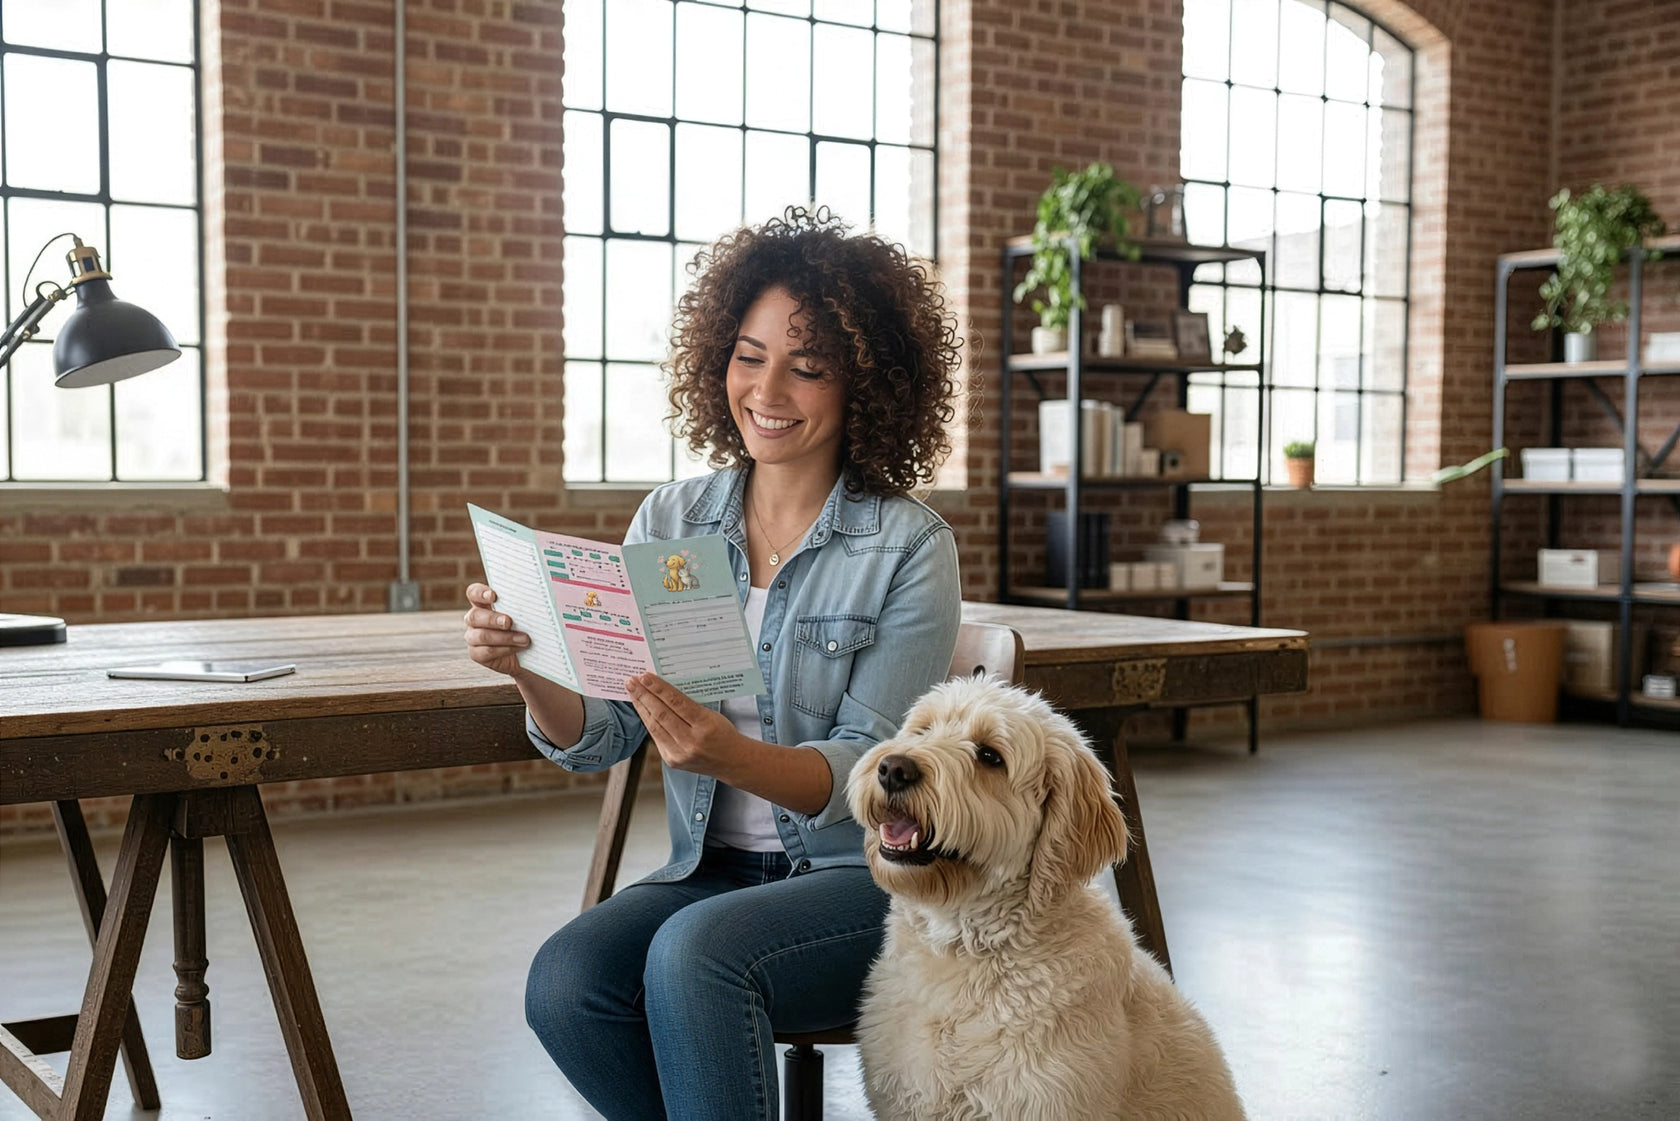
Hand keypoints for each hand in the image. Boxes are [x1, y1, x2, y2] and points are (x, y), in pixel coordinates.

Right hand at [462, 583, 528, 677]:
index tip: (493, 596)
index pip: (473, 593)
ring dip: (505, 637)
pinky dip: (505, 649)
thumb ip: (523, 605)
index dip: (480, 593)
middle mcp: (475, 619)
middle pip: (474, 616)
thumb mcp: (525, 614)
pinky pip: (486, 652)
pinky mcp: (477, 654)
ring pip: (482, 636)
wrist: (526, 653)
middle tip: (508, 622)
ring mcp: (473, 637)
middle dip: (492, 619)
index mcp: (483, 603)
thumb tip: (537, 596)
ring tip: (525, 639)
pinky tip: (519, 648)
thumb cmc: (525, 627)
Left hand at [626, 674, 740, 774]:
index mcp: (705, 726)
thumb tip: (662, 689)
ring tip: (632, 692)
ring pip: (654, 726)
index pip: (677, 703)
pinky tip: (642, 709)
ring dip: (641, 707)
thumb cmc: (723, 733)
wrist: (732, 761)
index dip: (659, 689)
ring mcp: (680, 754)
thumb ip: (688, 705)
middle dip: (644, 695)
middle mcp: (691, 742)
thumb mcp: (712, 715)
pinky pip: (656, 736)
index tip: (645, 676)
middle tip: (632, 681)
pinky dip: (648, 721)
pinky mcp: (672, 760)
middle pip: (662, 714)